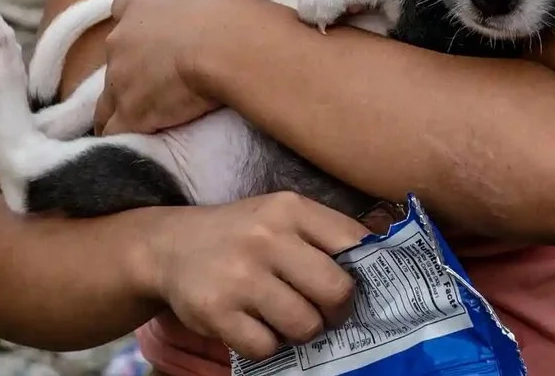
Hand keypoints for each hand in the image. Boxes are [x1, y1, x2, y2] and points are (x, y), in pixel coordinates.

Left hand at [95, 0, 250, 133]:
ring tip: (141, 126)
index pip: (121, 9)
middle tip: (157, 86)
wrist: (224, 48)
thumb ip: (185, 12)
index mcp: (137, 9)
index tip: (146, 39)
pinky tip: (137, 146)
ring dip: (120, 112)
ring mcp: (119, 80)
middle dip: (129, 74)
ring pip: (107, 104)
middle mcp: (119, 42)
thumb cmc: (224, 20)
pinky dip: (123, 139)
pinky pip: (115, 131)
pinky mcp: (129, 113)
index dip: (132, 28)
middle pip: (114, 61)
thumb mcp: (201, 1)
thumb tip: (197, 23)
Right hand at [137, 194, 367, 357]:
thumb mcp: (281, 216)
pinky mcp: (216, 311)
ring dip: (302, 331)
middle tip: (325, 312)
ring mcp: (240, 276)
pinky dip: (267, 344)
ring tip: (287, 318)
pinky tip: (256, 326)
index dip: (365, 273)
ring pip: (304, 325)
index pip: (354, 243)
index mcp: (290, 208)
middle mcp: (266, 237)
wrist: (170, 247)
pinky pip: (266, 346)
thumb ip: (325, 236)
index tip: (357, 286)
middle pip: (336, 291)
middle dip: (337, 311)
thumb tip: (385, 270)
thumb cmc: (242, 235)